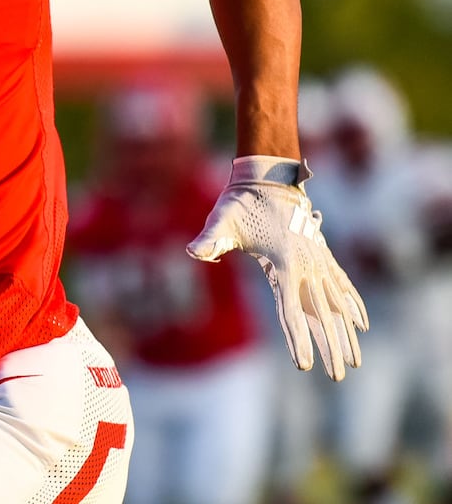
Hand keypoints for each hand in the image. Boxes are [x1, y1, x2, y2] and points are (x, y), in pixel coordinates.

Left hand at [187, 155, 368, 380]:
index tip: (304, 366)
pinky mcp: (321, 255)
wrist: (267, 177)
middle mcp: (307, 265)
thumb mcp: (222, 219)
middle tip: (338, 376)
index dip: (298, 339)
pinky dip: (352, 304)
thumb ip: (210, 238)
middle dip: (330, 346)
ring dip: (346, 333)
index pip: (291, 310)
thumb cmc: (241, 202)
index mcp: (284, 263)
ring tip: (355, 361)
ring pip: (335, 304)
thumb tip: (193, 251)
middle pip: (321, 314)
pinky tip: (361, 324)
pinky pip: (341, 284)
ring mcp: (317, 260)